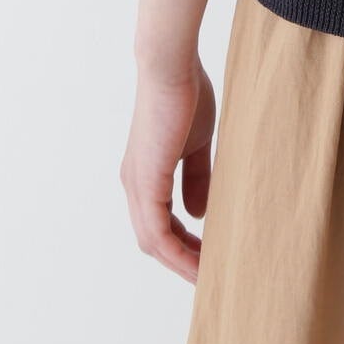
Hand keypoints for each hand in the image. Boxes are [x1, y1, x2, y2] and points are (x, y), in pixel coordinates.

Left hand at [120, 57, 215, 282]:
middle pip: (152, 240)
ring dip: (179, 262)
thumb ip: (197, 177)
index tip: (208, 256)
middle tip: (209, 274)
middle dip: (180, 260)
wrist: (170, 67)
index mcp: (144, 174)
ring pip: (152, 242)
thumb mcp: (196, 143)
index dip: (182, 244)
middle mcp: (134, 185)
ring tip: (207, 276)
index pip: (159, 222)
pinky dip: (177, 252)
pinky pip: (158, 233)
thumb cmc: (185, 94)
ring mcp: (137, 186)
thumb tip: (197, 214)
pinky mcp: (146, 183)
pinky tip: (198, 261)